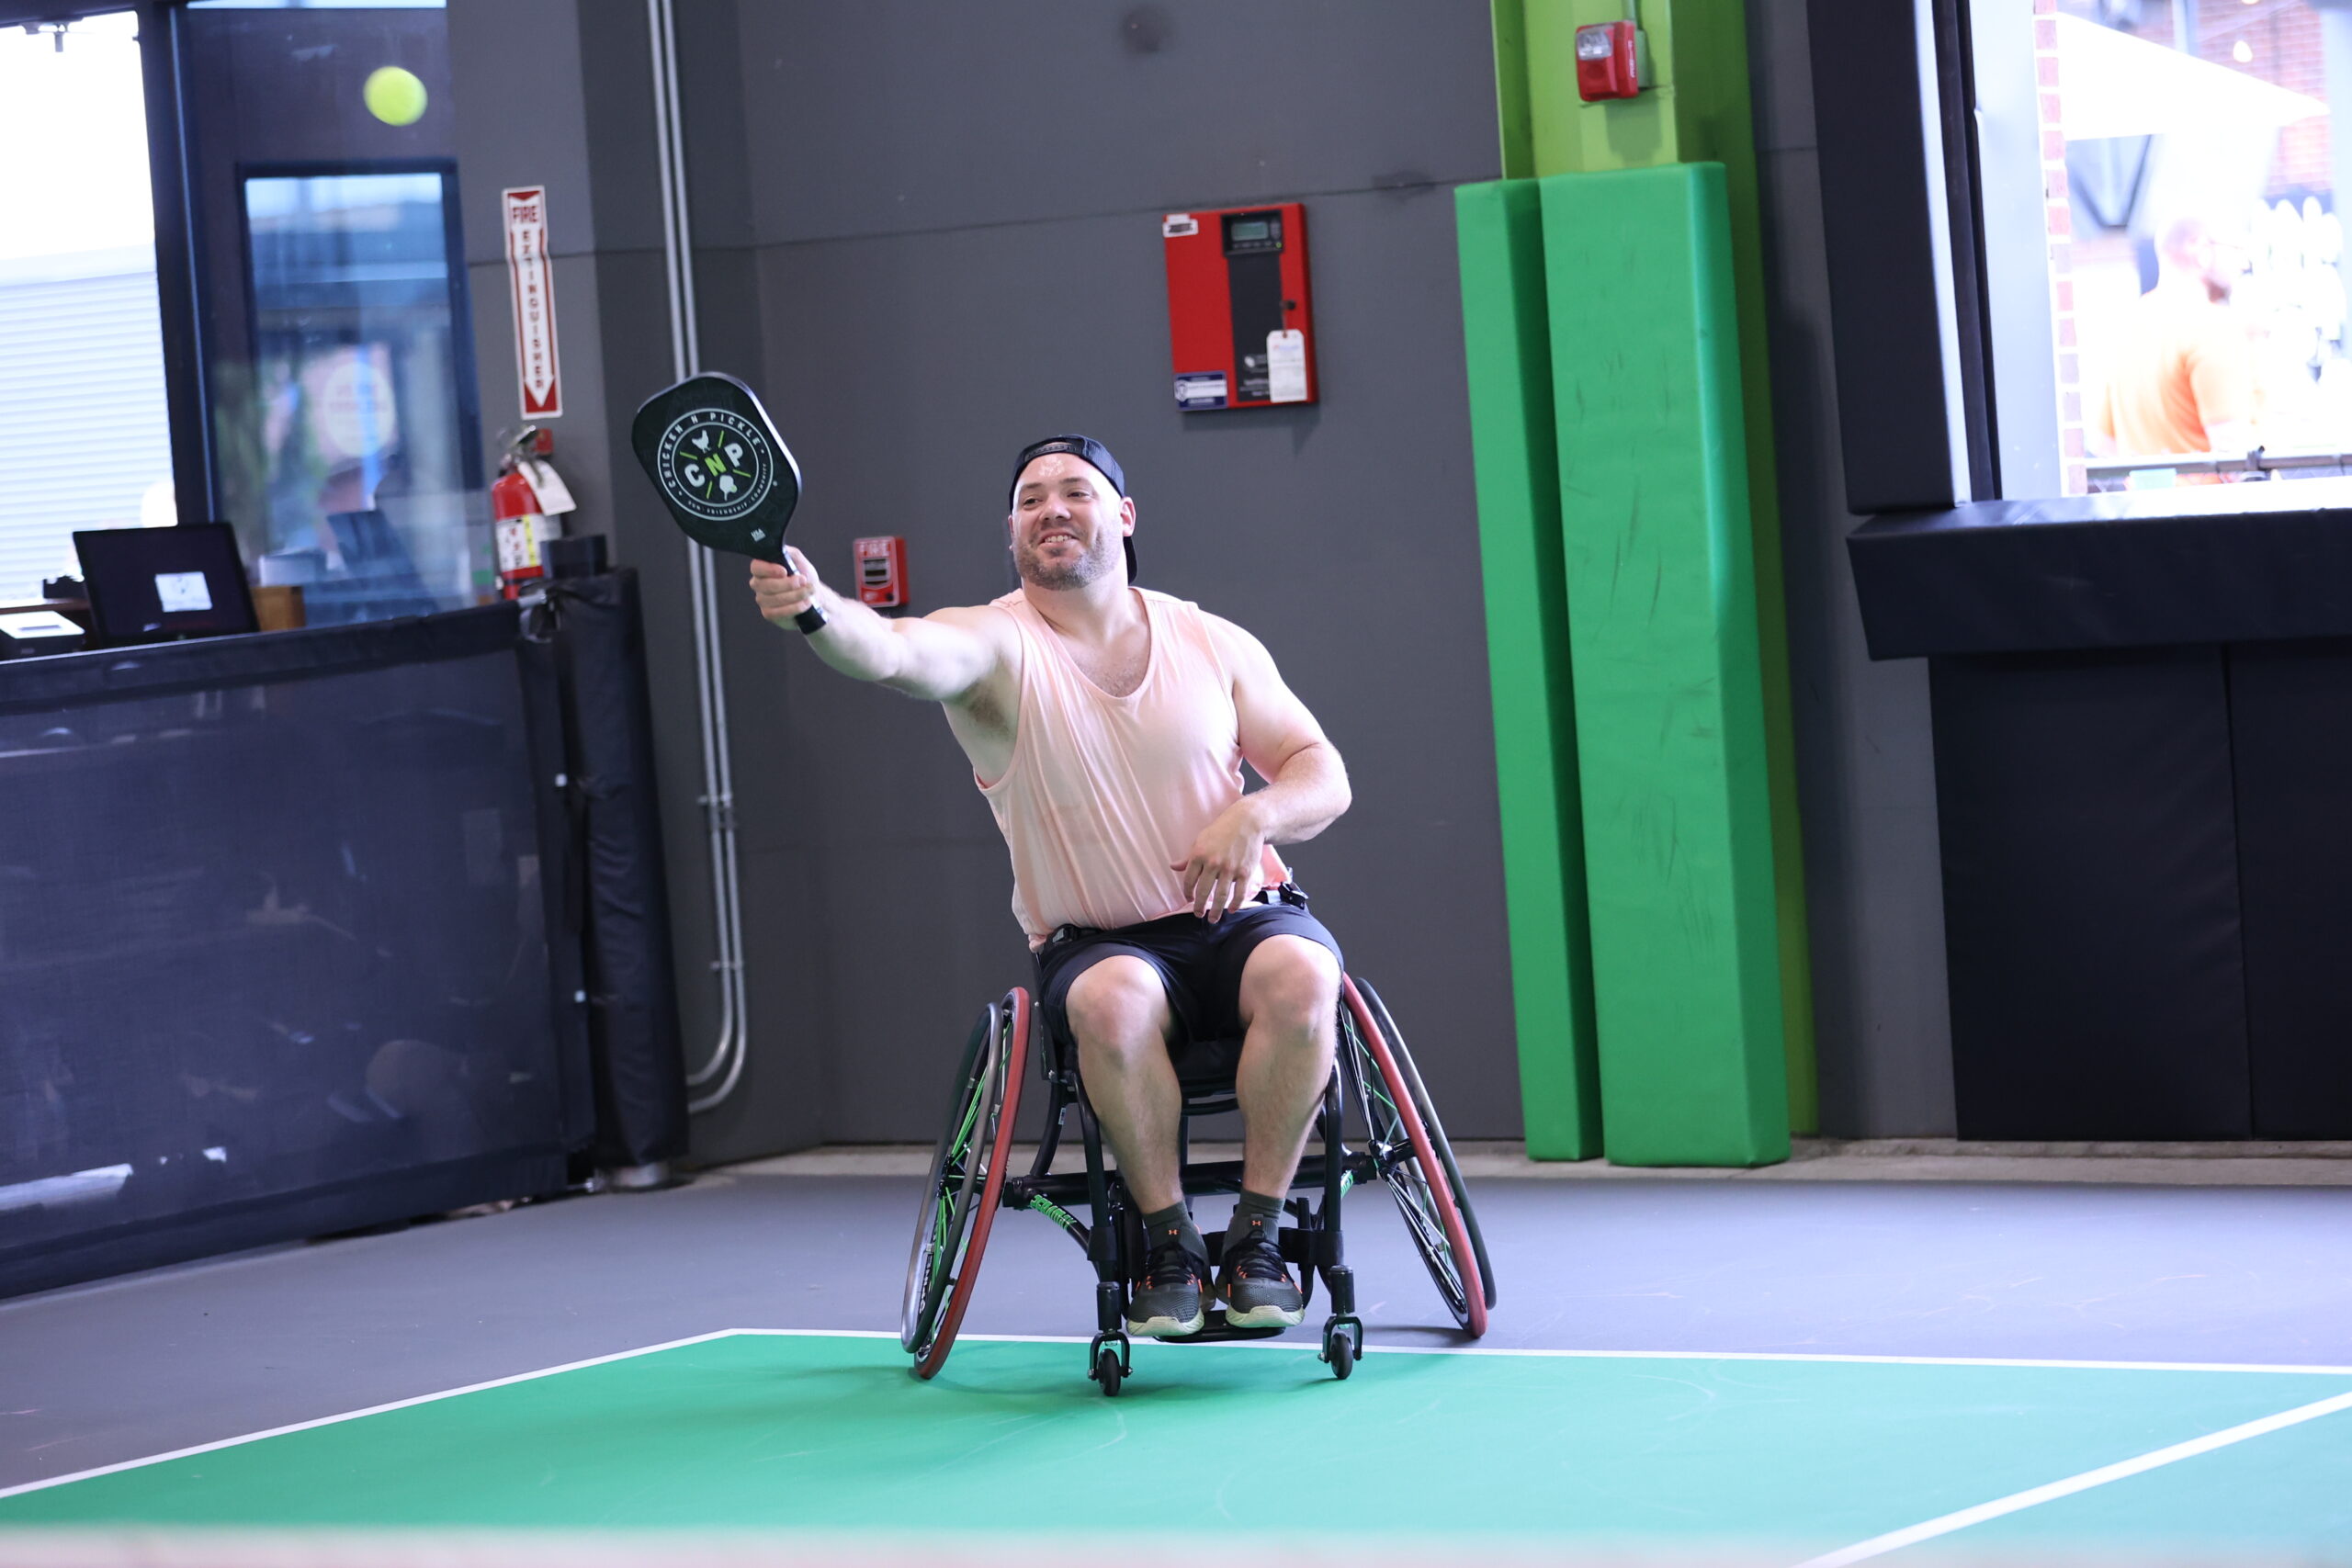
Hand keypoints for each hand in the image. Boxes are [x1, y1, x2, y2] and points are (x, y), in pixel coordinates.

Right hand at [750, 547, 822, 629]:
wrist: (815, 597)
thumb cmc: (805, 578)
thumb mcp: (799, 561)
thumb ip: (789, 553)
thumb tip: (782, 549)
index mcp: (764, 569)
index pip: (756, 567)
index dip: (768, 570)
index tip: (784, 571)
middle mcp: (759, 584)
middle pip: (764, 585)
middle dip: (787, 584)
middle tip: (803, 581)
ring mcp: (763, 600)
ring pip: (773, 599)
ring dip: (795, 595)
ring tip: (809, 592)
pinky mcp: (769, 613)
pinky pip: (777, 612)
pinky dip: (794, 608)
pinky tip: (805, 603)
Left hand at [1172, 802, 1266, 922]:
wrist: (1247, 822)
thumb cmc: (1222, 830)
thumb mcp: (1201, 840)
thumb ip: (1188, 857)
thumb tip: (1173, 866)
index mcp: (1199, 854)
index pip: (1189, 880)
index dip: (1187, 893)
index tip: (1188, 899)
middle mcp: (1213, 863)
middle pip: (1203, 891)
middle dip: (1199, 906)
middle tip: (1198, 915)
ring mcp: (1230, 868)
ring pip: (1220, 896)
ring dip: (1216, 911)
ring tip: (1213, 919)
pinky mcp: (1244, 872)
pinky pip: (1239, 893)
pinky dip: (1236, 904)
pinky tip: (1232, 909)